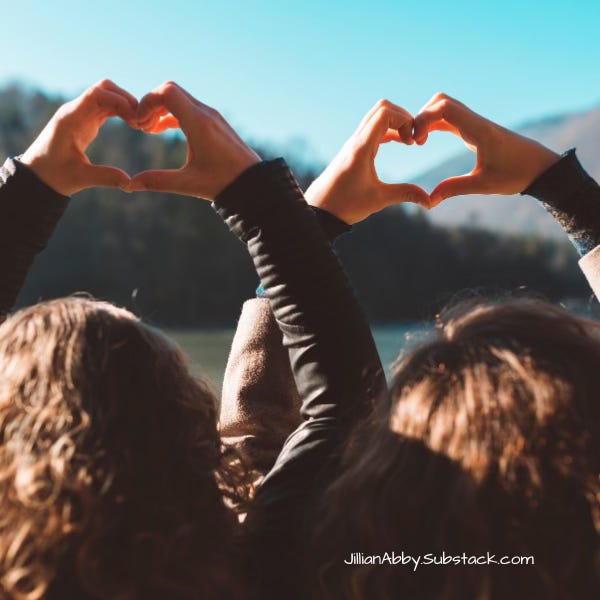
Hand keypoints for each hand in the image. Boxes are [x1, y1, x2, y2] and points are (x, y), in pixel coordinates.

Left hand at [20, 80, 137, 195]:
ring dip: (126, 105)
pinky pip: (107, 107)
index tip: (135, 120)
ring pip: (108, 95)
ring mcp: (81, 113)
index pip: (97, 94)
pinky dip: (122, 111)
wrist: (38, 175)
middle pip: (105, 88)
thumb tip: (130, 182)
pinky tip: (133, 125)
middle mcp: (76, 110)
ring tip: (141, 124)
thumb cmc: (54, 175)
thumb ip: (105, 177)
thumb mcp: (80, 178)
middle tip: (143, 121)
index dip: (120, 101)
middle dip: (126, 100)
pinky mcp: (87, 120)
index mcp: (71, 118)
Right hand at [128, 81, 259, 199]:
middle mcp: (206, 114)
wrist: (254, 184)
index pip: (166, 92)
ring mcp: (212, 116)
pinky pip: (190, 108)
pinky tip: (164, 130)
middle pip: (170, 90)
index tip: (139, 124)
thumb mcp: (189, 184)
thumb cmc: (224, 183)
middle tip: (141, 127)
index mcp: (199, 123)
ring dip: (162, 109)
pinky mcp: (216, 123)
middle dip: (151, 104)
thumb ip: (158, 181)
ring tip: (150, 130)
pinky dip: (174, 114)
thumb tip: (130, 185)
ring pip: (180, 98)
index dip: (147, 102)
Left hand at [304, 99, 429, 224]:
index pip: (384, 113)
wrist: (318, 210)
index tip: (412, 141)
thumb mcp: (378, 200)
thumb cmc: (345, 205)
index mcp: (362, 148)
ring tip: (408, 141)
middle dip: (402, 117)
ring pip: (376, 117)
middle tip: (413, 138)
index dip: (405, 120)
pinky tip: (398, 143)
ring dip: (395, 123)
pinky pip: (372, 128)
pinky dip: (388, 130)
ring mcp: (353, 143)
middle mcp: (356, 141)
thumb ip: (405, 194)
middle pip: (381, 108)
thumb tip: (430, 201)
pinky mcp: (352, 149)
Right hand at [413, 93, 560, 206]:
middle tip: (415, 140)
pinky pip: (450, 117)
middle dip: (421, 116)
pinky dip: (435, 123)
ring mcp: (476, 123)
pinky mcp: (476, 129)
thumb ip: (454, 189)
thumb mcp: (484, 185)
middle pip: (441, 100)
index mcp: (479, 131)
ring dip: (427, 118)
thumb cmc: (516, 175)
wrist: (541, 167)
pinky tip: (427, 139)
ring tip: (419, 141)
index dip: (423, 119)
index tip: (417, 141)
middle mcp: (476, 122)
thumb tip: (429, 200)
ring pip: (445, 106)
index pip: (445, 108)